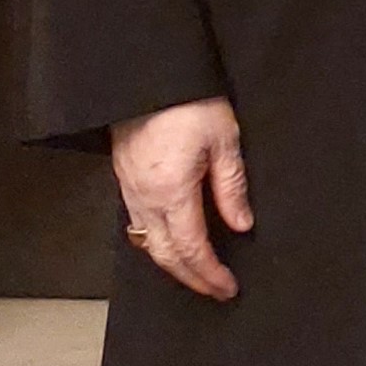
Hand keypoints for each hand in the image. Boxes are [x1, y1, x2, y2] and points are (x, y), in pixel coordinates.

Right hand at [112, 97, 249, 301]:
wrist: (145, 75)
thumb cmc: (187, 100)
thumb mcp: (224, 139)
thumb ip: (231, 186)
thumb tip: (241, 225)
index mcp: (171, 191)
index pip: (191, 248)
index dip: (210, 273)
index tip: (227, 288)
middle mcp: (144, 197)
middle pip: (164, 255)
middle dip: (191, 278)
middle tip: (215, 290)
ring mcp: (129, 189)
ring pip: (146, 243)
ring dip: (172, 264)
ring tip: (196, 273)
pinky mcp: (124, 178)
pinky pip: (136, 224)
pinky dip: (155, 243)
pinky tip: (170, 242)